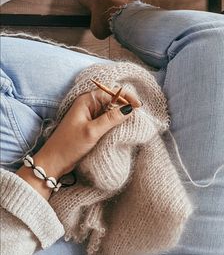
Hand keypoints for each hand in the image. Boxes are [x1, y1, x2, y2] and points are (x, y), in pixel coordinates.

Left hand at [17, 88, 140, 198]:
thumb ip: (111, 119)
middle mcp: (89, 104)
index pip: (112, 92)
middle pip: (112, 100)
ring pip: (110, 110)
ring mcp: (89, 115)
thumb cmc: (69, 145)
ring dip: (120, 116)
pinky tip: (122, 129)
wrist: (54, 162)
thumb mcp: (92, 131)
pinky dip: (115, 123)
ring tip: (133, 123)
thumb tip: (129, 108)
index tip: (139, 107)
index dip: (126, 97)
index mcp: (87, 100)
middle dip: (125, 106)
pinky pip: (106, 120)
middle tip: (138, 116)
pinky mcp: (91, 125)